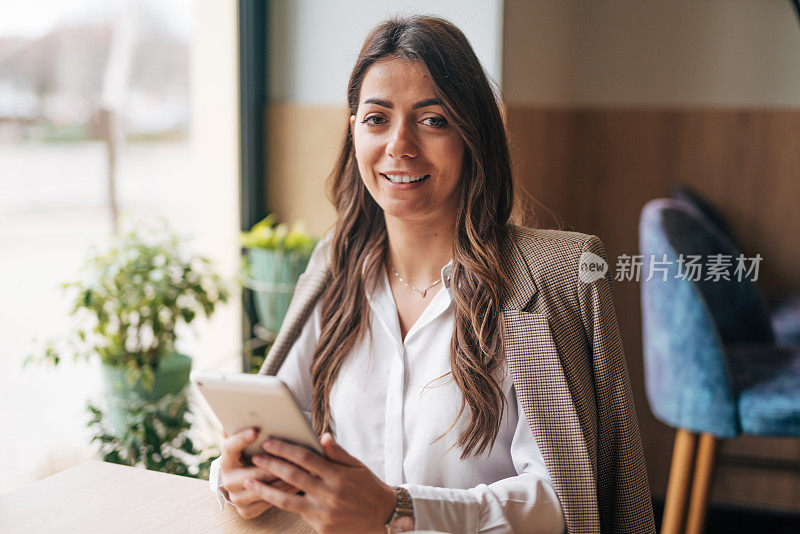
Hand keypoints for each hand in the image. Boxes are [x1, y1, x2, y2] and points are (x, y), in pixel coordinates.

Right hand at [219, 427, 298, 518]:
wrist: (250, 482)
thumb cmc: (255, 455)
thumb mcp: (251, 443)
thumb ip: (250, 431)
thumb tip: (248, 421)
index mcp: (226, 459)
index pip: (229, 447)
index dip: (241, 439)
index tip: (255, 431)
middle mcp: (226, 479)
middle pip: (253, 472)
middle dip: (275, 464)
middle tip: (294, 457)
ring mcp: (235, 496)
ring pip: (263, 487)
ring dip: (284, 478)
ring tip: (302, 469)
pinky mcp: (245, 510)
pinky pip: (268, 502)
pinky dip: (284, 492)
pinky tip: (298, 484)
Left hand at [244, 433, 396, 533]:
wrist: (383, 517)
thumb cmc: (369, 487)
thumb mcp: (357, 466)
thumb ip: (337, 453)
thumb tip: (322, 436)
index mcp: (337, 475)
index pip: (305, 458)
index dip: (285, 449)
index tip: (269, 442)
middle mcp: (329, 494)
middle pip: (292, 476)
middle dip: (271, 465)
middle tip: (255, 457)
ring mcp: (323, 512)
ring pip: (287, 500)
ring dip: (266, 489)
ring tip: (249, 482)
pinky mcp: (320, 527)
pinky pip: (297, 513)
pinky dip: (282, 503)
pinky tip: (269, 496)